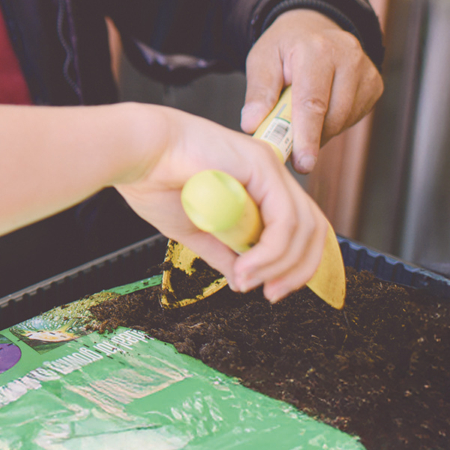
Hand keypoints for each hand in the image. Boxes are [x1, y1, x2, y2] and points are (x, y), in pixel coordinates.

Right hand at [114, 105, 327, 301]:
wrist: (135, 155)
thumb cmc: (155, 182)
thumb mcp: (196, 231)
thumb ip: (224, 253)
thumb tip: (242, 281)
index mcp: (257, 186)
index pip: (299, 229)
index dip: (294, 265)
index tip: (270, 291)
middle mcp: (270, 175)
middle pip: (313, 229)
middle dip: (298, 270)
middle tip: (271, 294)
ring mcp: (270, 168)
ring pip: (303, 228)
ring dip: (279, 265)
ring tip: (248, 281)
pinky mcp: (263, 166)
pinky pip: (284, 221)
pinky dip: (270, 253)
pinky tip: (246, 267)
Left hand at [241, 8, 382, 173]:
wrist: (312, 27)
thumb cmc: (285, 47)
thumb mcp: (262, 60)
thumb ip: (258, 92)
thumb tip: (253, 124)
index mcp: (317, 49)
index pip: (312, 102)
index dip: (307, 136)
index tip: (302, 162)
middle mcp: (348, 56)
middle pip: (333, 116)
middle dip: (310, 139)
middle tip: (290, 147)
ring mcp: (366, 70)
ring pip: (344, 120)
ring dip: (321, 130)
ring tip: (301, 117)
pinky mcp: (375, 84)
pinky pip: (354, 117)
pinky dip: (334, 122)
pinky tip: (322, 109)